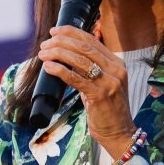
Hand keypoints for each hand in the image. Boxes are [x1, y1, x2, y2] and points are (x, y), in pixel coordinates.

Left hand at [38, 26, 136, 152]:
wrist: (119, 133)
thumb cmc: (107, 110)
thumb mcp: (102, 84)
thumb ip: (90, 70)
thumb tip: (66, 55)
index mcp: (116, 64)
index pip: (92, 41)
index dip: (71, 33)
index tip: (55, 31)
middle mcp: (116, 69)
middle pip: (84, 47)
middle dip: (61, 42)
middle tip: (45, 44)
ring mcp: (109, 82)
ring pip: (80, 60)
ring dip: (58, 54)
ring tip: (43, 54)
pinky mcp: (100, 95)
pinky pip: (76, 78)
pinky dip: (60, 70)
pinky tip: (48, 67)